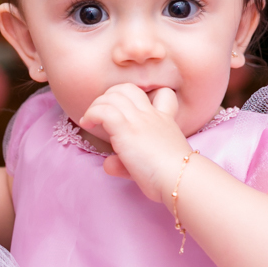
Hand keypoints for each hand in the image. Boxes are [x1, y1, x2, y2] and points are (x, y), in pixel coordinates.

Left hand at [78, 84, 191, 203]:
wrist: (180, 178)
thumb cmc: (170, 177)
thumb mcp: (153, 164)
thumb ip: (128, 163)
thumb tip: (108, 165)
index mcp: (164, 121)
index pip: (163, 93)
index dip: (145, 95)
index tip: (130, 109)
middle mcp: (151, 115)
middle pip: (128, 88)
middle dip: (110, 96)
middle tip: (101, 114)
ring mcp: (139, 120)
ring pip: (113, 96)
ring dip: (96, 105)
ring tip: (90, 120)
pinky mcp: (126, 128)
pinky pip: (103, 111)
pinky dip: (91, 114)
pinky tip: (87, 124)